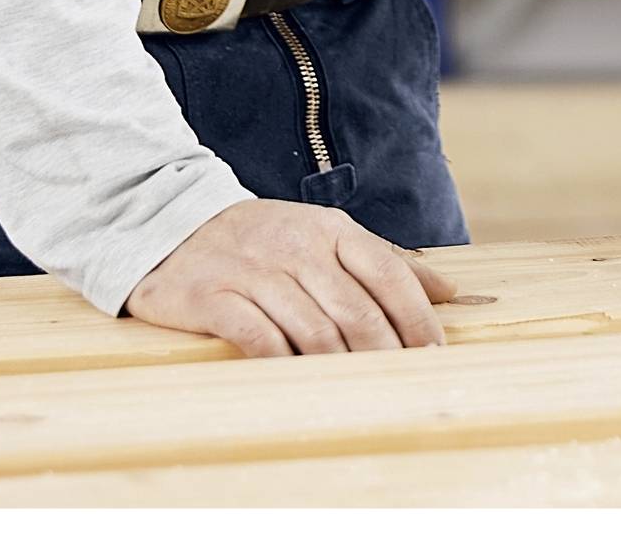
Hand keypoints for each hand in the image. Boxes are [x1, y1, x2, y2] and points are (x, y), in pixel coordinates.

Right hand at [125, 198, 461, 356]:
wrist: (171, 225)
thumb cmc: (262, 240)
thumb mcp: (325, 235)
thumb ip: (386, 260)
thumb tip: (449, 291)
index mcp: (331, 230)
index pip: (389, 272)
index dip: (417, 317)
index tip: (434, 353)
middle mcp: (297, 248)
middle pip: (357, 310)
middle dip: (386, 354)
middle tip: (403, 385)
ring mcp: (254, 273)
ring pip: (314, 330)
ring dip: (342, 368)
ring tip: (362, 394)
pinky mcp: (213, 298)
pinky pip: (259, 337)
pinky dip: (285, 364)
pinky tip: (301, 383)